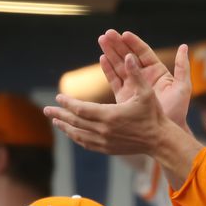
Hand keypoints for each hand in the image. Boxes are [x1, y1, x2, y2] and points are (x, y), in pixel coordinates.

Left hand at [47, 50, 182, 155]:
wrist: (159, 140)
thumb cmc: (153, 115)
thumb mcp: (146, 92)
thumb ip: (135, 74)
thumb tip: (128, 55)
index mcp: (110, 116)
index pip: (80, 109)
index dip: (68, 103)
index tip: (59, 96)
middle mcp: (104, 131)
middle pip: (75, 122)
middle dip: (59, 115)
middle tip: (46, 109)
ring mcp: (104, 142)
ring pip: (78, 135)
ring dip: (65, 127)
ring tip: (55, 121)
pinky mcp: (107, 149)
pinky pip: (86, 143)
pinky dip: (76, 137)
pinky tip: (71, 132)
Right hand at [96, 29, 191, 128]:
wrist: (165, 133)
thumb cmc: (177, 111)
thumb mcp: (182, 88)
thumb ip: (182, 67)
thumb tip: (184, 47)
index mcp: (157, 72)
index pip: (143, 53)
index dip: (134, 43)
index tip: (124, 34)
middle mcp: (143, 77)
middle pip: (129, 56)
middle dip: (118, 44)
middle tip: (107, 33)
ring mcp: (133, 86)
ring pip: (120, 65)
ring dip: (110, 52)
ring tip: (101, 40)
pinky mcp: (124, 96)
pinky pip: (114, 80)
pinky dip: (108, 69)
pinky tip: (102, 58)